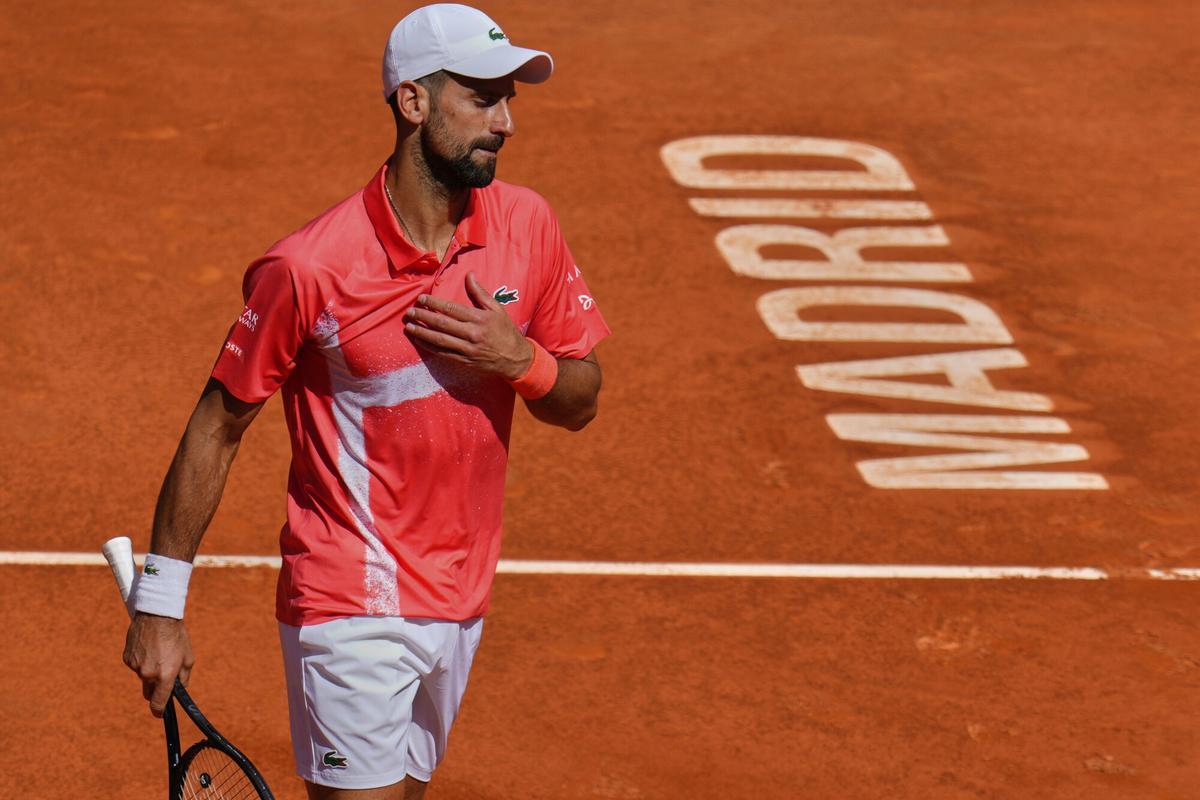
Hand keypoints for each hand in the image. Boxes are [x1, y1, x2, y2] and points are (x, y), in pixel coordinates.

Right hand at [123, 612, 194, 717]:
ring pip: (142, 677)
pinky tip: (148, 648)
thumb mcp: (188, 657)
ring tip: (158, 652)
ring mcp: (135, 666)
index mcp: (165, 676)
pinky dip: (141, 661)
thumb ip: (183, 678)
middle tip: (163, 677)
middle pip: (149, 692)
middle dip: (156, 689)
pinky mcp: (127, 658)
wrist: (158, 615)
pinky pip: (135, 665)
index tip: (161, 714)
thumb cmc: (177, 636)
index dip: (159, 711)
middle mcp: (148, 674)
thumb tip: (180, 690)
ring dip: (149, 671)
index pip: (158, 703)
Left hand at [404, 272, 532, 379]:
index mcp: (479, 318)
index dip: (434, 303)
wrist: (514, 358)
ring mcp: (467, 349)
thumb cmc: (505, 330)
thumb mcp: (497, 309)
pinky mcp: (464, 361)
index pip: (452, 309)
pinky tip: (419, 340)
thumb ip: (480, 292)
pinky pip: (443, 353)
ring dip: (422, 332)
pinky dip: (429, 346)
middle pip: (442, 324)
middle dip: (423, 317)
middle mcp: (472, 334)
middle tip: (410, 311)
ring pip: (439, 340)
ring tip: (409, 326)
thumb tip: (469, 275)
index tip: (421, 299)